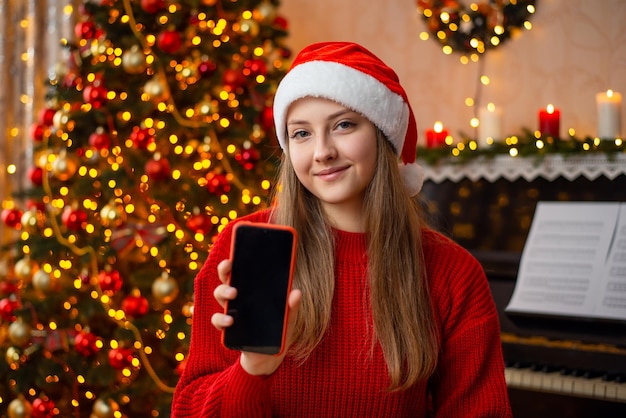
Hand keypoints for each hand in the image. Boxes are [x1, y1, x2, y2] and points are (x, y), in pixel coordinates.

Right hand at [211, 259, 301, 375]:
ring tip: (234, 294)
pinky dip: (221, 319)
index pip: (242, 270)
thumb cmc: (278, 332)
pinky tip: (231, 320)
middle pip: (226, 278)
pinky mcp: (228, 329)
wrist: (269, 358)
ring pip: (219, 296)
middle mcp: (239, 299)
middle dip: (225, 270)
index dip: (238, 259)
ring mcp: (231, 312)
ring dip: (223, 292)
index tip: (237, 251)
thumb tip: (297, 292)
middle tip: (230, 267)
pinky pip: (218, 320)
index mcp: (253, 291)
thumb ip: (292, 306)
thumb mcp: (289, 318)